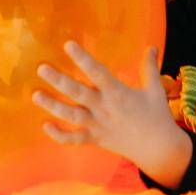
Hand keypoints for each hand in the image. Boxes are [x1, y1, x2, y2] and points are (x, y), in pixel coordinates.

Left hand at [33, 41, 192, 189]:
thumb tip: (151, 47)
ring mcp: (98, 125)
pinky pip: (75, 139)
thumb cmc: (157, 117)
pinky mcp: (96, 139)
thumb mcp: (155, 90)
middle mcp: (104, 108)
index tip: (68, 44)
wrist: (159, 149)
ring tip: (35, 95)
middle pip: (77, 93)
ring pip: (71, 116)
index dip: (82, 58)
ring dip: (52, 106)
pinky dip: (59, 135)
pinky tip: (45, 125)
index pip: (97, 72)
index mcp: (118, 93)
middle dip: (58, 81)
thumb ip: (149, 68)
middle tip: (41, 68)